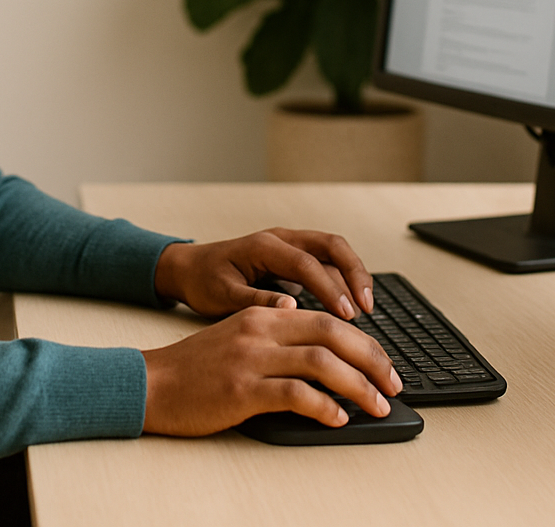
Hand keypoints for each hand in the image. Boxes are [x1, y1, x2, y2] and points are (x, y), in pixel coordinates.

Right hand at [141, 306, 403, 434]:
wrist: (152, 383)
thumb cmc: (195, 368)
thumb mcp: (240, 339)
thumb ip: (278, 341)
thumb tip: (326, 360)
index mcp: (264, 313)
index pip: (328, 319)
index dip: (364, 342)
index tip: (383, 366)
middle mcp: (262, 329)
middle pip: (334, 334)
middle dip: (373, 360)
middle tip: (393, 385)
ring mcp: (252, 358)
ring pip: (323, 363)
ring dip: (359, 386)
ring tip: (378, 406)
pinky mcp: (242, 389)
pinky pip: (297, 394)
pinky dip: (325, 407)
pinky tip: (338, 419)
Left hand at [153, 229, 374, 320]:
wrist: (188, 268)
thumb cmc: (203, 281)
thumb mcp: (222, 296)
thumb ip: (256, 301)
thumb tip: (292, 308)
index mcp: (263, 246)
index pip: (306, 263)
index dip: (329, 289)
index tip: (346, 315)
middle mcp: (280, 239)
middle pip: (331, 245)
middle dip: (354, 273)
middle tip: (367, 306)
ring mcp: (288, 244)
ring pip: (333, 251)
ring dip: (353, 275)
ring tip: (366, 308)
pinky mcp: (292, 257)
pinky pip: (325, 261)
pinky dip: (342, 278)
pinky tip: (350, 303)